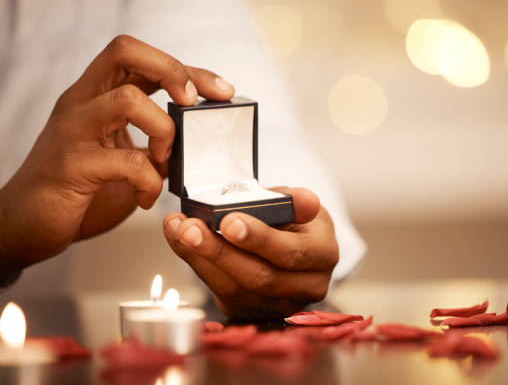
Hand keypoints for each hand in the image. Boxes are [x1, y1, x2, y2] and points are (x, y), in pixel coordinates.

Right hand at [0, 35, 233, 271]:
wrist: (24, 224)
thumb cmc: (79, 188)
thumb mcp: (120, 154)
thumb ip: (152, 140)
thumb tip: (200, 139)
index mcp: (95, 95)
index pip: (139, 56)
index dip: (185, 67)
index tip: (222, 90)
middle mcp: (81, 103)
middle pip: (126, 51)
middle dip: (174, 72)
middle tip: (194, 105)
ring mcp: (73, 130)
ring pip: (127, 99)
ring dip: (164, 131)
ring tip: (165, 162)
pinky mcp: (71, 165)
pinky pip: (126, 161)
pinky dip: (149, 181)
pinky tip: (145, 198)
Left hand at [162, 187, 338, 318]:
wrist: (287, 241)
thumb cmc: (293, 219)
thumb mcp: (297, 203)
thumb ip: (296, 202)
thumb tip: (306, 202)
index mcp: (324, 256)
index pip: (292, 252)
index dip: (259, 239)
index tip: (228, 221)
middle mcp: (306, 287)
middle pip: (260, 278)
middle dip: (220, 252)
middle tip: (191, 228)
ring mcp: (278, 304)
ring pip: (236, 290)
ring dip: (201, 259)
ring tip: (179, 230)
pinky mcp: (252, 310)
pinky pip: (222, 293)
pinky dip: (197, 265)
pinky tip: (180, 241)